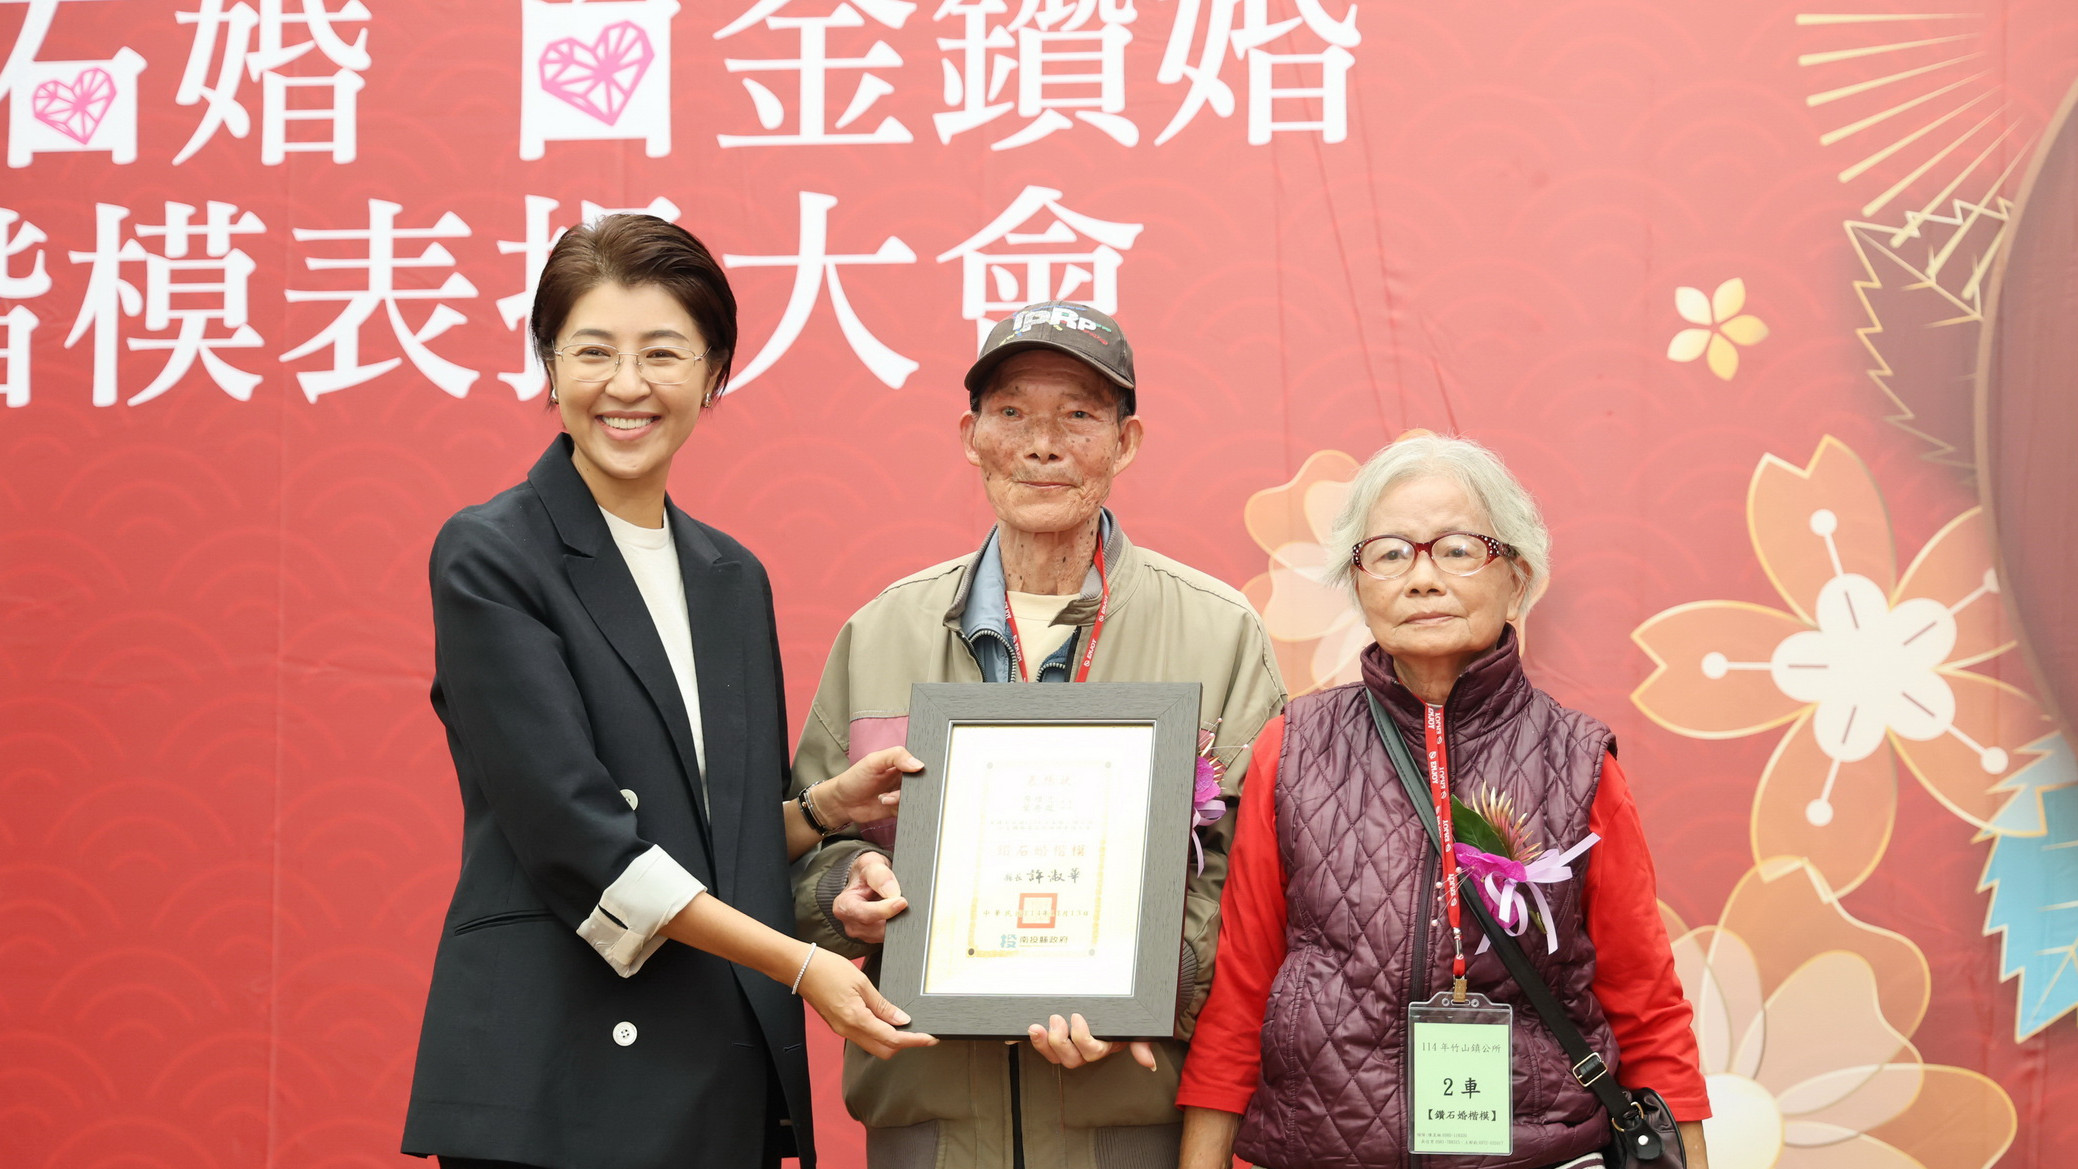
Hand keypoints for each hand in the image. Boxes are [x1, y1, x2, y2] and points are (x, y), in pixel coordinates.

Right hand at [795, 946, 937, 1059]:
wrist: (800, 968)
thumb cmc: (828, 969)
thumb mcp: (861, 983)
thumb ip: (882, 1005)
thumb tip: (901, 1020)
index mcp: (856, 1019)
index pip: (892, 1039)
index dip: (914, 1040)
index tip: (930, 1038)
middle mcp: (848, 1030)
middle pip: (884, 1050)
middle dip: (904, 1045)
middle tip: (921, 1032)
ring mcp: (842, 1030)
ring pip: (873, 1046)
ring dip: (892, 1041)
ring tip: (907, 1026)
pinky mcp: (839, 1025)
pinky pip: (863, 1037)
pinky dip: (879, 1034)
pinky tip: (887, 1021)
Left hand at [815, 746, 921, 827]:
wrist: (842, 803)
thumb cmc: (855, 778)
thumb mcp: (874, 761)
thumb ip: (896, 756)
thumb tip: (919, 765)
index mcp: (901, 763)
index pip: (920, 763)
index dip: (922, 768)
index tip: (916, 773)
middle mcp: (904, 779)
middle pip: (922, 782)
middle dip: (913, 787)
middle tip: (900, 789)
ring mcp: (902, 794)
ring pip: (916, 797)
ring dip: (902, 799)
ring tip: (885, 798)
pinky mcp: (899, 809)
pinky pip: (910, 810)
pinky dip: (902, 809)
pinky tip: (885, 804)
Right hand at [832, 850, 906, 944]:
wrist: (866, 881)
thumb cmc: (865, 873)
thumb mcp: (870, 864)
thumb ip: (880, 876)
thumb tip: (892, 893)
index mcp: (844, 906)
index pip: (865, 914)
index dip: (885, 910)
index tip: (902, 901)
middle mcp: (851, 924)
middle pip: (877, 928)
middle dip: (894, 916)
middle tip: (906, 902)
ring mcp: (863, 934)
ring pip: (886, 935)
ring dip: (898, 921)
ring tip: (900, 904)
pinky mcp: (875, 939)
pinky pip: (891, 937)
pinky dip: (898, 926)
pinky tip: (899, 913)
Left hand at [1024, 1012, 1157, 1070]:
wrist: (1111, 1010)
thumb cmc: (1121, 1021)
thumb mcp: (1133, 1029)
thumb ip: (1141, 1044)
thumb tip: (1148, 1062)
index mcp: (1101, 1047)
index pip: (1091, 1051)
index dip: (1082, 1038)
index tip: (1076, 1017)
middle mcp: (1083, 1051)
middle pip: (1069, 1058)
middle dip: (1059, 1041)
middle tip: (1056, 1019)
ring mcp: (1066, 1046)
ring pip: (1052, 1055)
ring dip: (1042, 1043)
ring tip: (1037, 1026)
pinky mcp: (1051, 1039)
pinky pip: (1039, 1045)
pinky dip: (1025, 1041)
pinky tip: (1012, 1036)